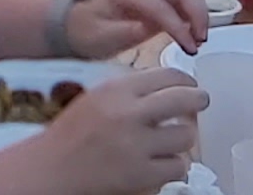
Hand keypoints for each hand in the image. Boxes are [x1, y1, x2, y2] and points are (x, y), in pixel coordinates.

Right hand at [27, 68, 203, 194]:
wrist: (51, 169)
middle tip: (201, 102)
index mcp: (115, 91)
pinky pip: (178, 167)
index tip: (190, 84)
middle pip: (184, 100)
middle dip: (199, 99)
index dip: (185, 79)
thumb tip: (167, 86)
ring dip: (182, 139)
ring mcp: (137, 146)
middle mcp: (128, 114)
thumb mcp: (96, 98)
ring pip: (185, 136)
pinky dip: (174, 166)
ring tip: (172, 141)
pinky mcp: (142, 175)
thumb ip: (128, 91)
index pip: (166, 75)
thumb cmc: (71, 135)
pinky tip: (162, 164)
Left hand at [71, 0, 222, 53]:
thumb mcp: (99, 37)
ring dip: (200, 13)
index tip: (190, 48)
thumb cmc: (86, 32)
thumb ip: (122, 31)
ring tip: (201, 40)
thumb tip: (146, 28)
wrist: (78, 25)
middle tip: (202, 41)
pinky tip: (196, 36)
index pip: (161, 5)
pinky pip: (185, 1)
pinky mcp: (161, 0)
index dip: (178, 26)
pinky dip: (195, 15)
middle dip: (198, 12)